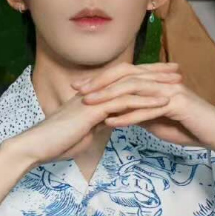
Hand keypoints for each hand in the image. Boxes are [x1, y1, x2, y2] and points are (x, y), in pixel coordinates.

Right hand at [15, 62, 183, 167]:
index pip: (124, 81)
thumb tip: (110, 125)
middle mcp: (96, 91)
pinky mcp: (94, 109)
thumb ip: (98, 125)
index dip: (144, 76)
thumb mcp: (84, 132)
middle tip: (178, 69)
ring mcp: (95, 98)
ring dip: (156, 84)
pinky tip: (163, 102)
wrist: (36, 145)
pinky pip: (124, 102)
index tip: (164, 76)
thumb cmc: (57, 142)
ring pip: (131, 85)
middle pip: (130, 75)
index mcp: (95, 95)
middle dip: (156, 72)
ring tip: (178, 83)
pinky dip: (145, 101)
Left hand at [72, 63, 214, 156]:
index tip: (80, 88)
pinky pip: (148, 109)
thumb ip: (139, 113)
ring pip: (133, 90)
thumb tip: (119, 114)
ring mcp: (170, 90)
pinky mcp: (178, 104)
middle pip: (125, 76)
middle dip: (99, 83)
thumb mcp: (158, 120)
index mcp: (156, 82)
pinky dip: (128, 116)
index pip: (124, 75)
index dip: (101, 80)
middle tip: (77, 91)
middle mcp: (161, 81)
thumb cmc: (189, 127)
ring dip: (109, 98)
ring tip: (89, 105)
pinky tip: (111, 122)